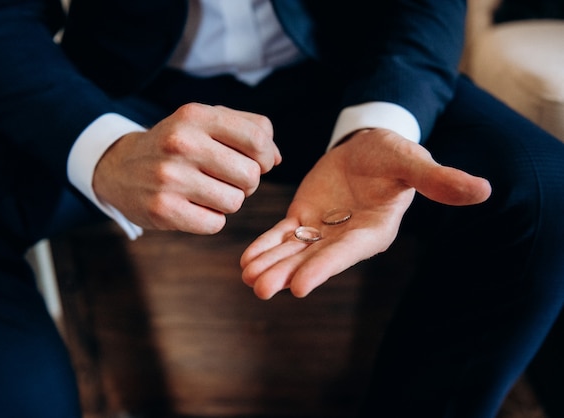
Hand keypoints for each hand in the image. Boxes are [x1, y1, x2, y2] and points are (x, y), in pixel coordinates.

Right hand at [93, 103, 281, 233]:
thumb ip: (248, 129)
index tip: (255, 161)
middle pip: (251, 175)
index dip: (265, 156)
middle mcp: (181, 143)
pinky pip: (215, 224)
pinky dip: (210, 220)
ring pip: (235, 202)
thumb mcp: (205, 122)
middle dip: (246, 182)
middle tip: (225, 179)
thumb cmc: (176, 145)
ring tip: (206, 191)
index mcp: (196, 116)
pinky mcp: (163, 210)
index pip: (258, 138)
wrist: (120, 168)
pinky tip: (193, 207)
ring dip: (228, 202)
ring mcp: (170, 178)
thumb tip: (276, 159)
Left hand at [240, 128, 491, 298]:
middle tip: (261, 290)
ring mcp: (323, 230)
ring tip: (247, 279)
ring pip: (294, 251)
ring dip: (271, 265)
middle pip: (314, 259)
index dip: (323, 268)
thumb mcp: (413, 162)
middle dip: (288, 273)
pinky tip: (246, 260)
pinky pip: (282, 235)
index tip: (299, 286)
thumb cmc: (394, 155)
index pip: (346, 253)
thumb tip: (483, 190)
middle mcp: (346, 237)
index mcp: (373, 230)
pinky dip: (266, 246)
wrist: (368, 148)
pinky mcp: (304, 218)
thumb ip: (439, 179)